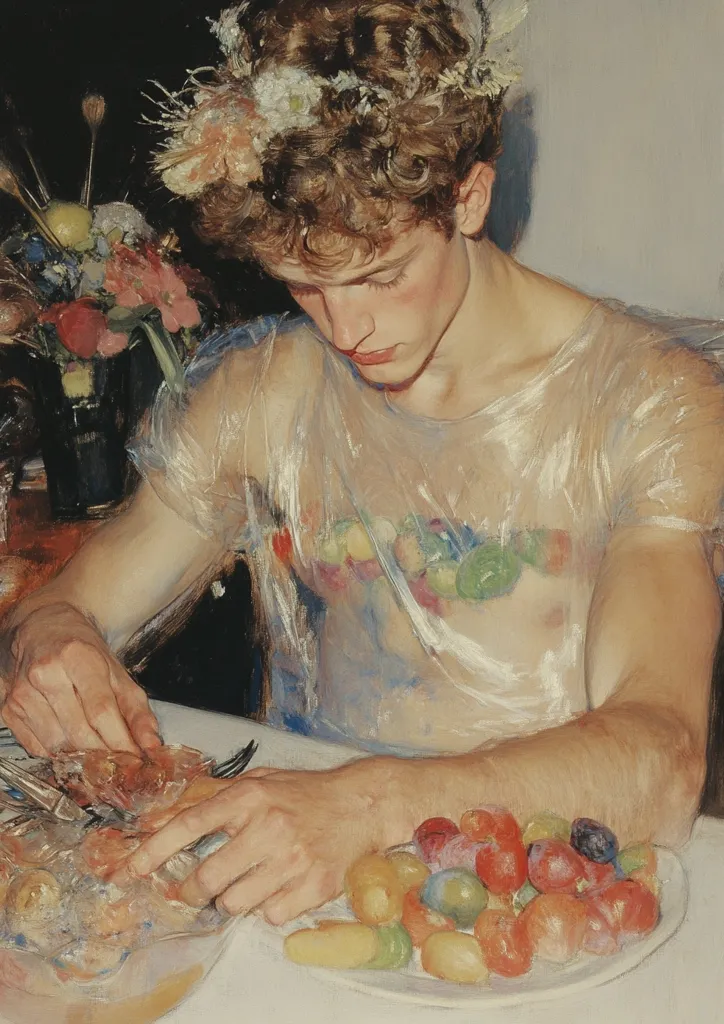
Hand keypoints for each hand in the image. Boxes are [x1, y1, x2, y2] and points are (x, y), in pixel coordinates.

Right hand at [0, 601, 159, 756]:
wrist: (39, 629)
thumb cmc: (82, 651)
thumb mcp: (116, 671)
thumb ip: (137, 709)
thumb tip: (151, 744)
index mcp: (78, 657)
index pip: (101, 710)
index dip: (120, 741)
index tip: (135, 759)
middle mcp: (46, 673)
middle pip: (79, 732)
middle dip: (104, 755)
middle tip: (121, 765)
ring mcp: (24, 693)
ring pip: (57, 745)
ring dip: (81, 758)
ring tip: (97, 753)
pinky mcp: (9, 710)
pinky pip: (38, 748)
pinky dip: (59, 754)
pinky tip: (71, 745)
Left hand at [116, 759, 410, 924]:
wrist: (362, 803)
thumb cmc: (307, 793)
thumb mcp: (261, 781)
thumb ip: (218, 796)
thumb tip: (167, 815)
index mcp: (250, 797)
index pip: (189, 824)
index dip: (153, 849)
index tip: (131, 869)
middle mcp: (268, 826)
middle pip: (207, 878)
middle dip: (193, 890)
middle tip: (196, 889)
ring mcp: (292, 859)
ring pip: (235, 903)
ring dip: (232, 899)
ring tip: (247, 881)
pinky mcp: (314, 885)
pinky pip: (270, 915)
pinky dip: (267, 907)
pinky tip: (278, 887)